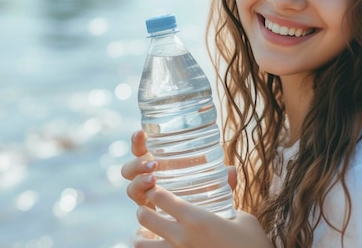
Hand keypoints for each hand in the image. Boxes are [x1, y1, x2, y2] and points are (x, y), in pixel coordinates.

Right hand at [120, 130, 237, 206]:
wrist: (198, 229)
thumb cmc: (203, 199)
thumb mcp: (213, 187)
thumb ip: (222, 181)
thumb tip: (232, 171)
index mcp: (158, 167)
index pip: (142, 151)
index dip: (138, 142)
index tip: (141, 132)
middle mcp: (148, 181)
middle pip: (129, 170)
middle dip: (137, 164)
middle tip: (152, 164)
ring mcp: (146, 199)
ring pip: (131, 189)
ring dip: (139, 182)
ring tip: (152, 181)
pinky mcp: (148, 217)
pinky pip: (139, 213)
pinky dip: (142, 209)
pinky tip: (149, 206)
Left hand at [134, 187, 271, 247]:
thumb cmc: (253, 245)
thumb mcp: (245, 218)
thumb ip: (231, 196)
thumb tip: (229, 172)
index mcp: (196, 218)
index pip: (161, 197)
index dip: (154, 189)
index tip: (155, 186)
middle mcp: (181, 237)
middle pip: (144, 216)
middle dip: (144, 208)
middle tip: (150, 206)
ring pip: (140, 243)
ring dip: (141, 234)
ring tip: (148, 230)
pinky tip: (159, 245)